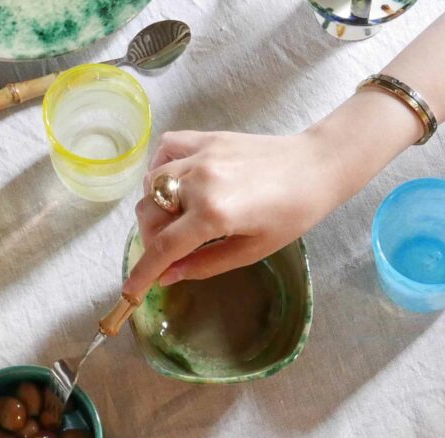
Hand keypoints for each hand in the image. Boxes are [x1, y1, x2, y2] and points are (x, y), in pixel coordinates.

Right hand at [123, 128, 342, 294]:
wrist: (315, 167)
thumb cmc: (291, 216)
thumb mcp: (250, 251)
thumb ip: (203, 265)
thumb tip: (167, 278)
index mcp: (213, 215)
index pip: (162, 249)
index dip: (141, 273)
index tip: (129, 291)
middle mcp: (199, 182)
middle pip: (149, 215)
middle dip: (151, 240)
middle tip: (168, 254)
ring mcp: (200, 155)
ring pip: (152, 184)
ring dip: (154, 208)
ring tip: (175, 221)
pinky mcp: (206, 138)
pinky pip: (165, 150)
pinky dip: (161, 169)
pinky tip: (175, 184)